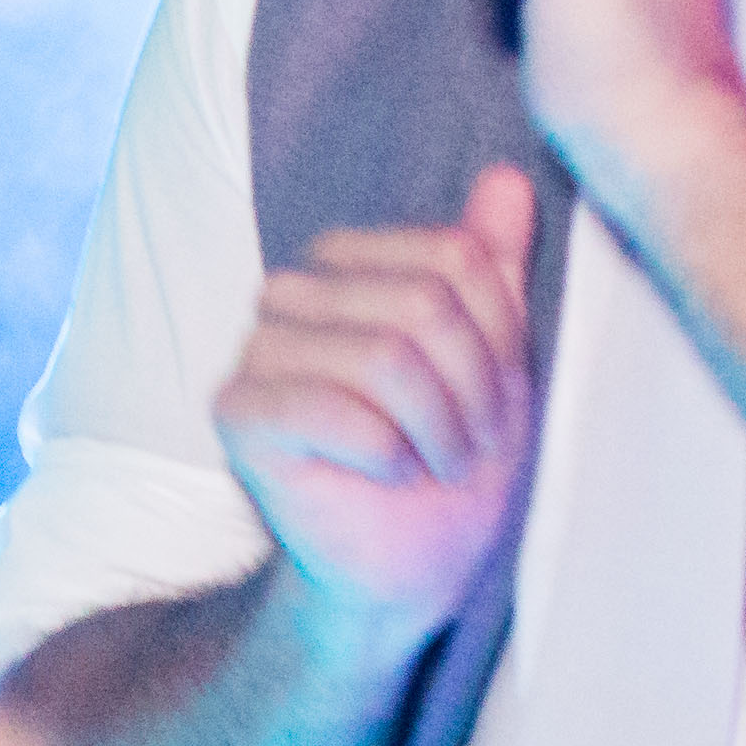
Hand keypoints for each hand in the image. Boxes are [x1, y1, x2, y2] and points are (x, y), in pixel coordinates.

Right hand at [218, 165, 539, 640]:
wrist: (410, 568)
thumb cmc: (451, 464)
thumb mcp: (498, 360)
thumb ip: (493, 268)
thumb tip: (507, 177)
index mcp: (350, 264)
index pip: (454, 257)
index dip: (499, 338)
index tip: (496, 403)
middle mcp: (293, 292)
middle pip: (425, 304)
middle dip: (472, 390)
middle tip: (470, 448)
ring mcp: (257, 349)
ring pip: (386, 354)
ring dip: (436, 428)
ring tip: (437, 465)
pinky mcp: (237, 412)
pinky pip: (330, 407)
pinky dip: (385, 452)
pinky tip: (389, 475)